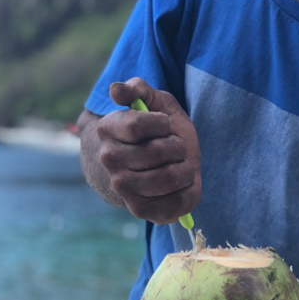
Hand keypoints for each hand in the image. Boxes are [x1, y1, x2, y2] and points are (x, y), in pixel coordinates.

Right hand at [95, 77, 200, 224]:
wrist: (136, 165)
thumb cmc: (149, 130)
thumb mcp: (151, 103)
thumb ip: (137, 89)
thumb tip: (115, 90)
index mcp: (108, 129)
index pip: (137, 126)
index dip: (161, 124)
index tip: (165, 125)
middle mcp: (109, 160)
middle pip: (157, 152)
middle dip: (178, 146)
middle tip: (176, 147)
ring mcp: (122, 188)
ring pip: (168, 177)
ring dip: (186, 168)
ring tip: (181, 164)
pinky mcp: (140, 210)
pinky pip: (175, 204)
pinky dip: (190, 191)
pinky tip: (184, 182)